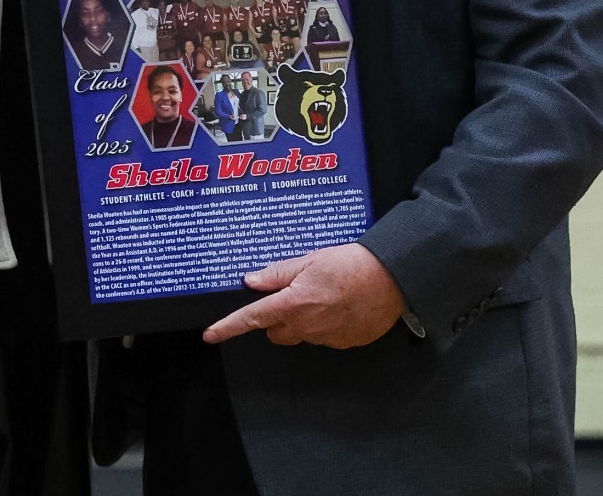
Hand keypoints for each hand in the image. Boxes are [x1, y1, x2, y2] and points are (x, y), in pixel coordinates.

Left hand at [203, 243, 404, 348]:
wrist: (393, 278)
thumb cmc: (352, 264)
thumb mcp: (310, 260)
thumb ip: (278, 273)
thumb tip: (252, 281)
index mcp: (293, 304)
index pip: (252, 319)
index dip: (229, 327)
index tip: (210, 334)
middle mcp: (306, 327)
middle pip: (276, 331)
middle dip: (277, 318)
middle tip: (293, 295)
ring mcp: (326, 338)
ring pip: (301, 334)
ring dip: (304, 320)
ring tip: (325, 296)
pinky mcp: (345, 343)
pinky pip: (325, 337)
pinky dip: (327, 324)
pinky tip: (341, 306)